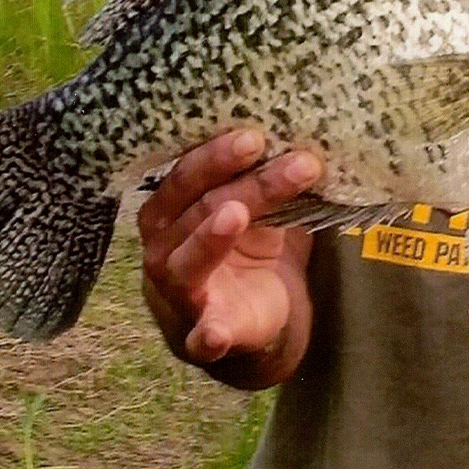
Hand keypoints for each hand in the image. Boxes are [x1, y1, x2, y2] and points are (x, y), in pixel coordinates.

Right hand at [138, 130, 322, 387]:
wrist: (252, 316)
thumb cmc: (245, 248)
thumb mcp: (254, 206)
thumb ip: (264, 176)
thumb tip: (304, 132)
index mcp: (170, 209)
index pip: (187, 175)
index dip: (216, 155)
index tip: (257, 136)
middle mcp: (164, 247)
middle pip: (199, 209)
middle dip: (240, 183)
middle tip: (269, 156)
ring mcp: (179, 293)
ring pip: (192, 260)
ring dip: (211, 238)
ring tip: (235, 214)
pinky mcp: (204, 335)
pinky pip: (202, 337)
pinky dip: (208, 335)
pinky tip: (215, 333)